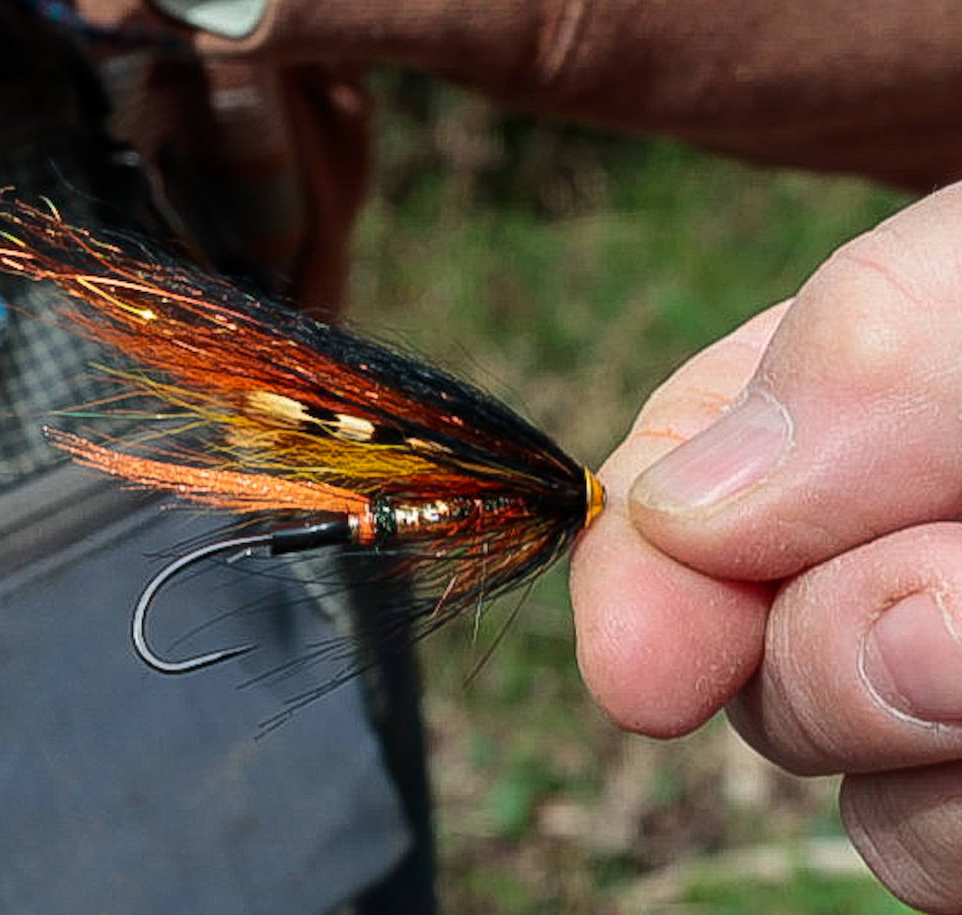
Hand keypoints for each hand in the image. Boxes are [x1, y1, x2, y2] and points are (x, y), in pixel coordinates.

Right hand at [571, 181, 961, 913]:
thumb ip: (891, 340)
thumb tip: (686, 511)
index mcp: (887, 403)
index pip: (684, 479)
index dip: (645, 567)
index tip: (644, 669)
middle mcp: (905, 545)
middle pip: (753, 647)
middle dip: (819, 658)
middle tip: (957, 630)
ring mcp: (954, 686)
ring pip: (850, 786)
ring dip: (915, 764)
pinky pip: (930, 857)